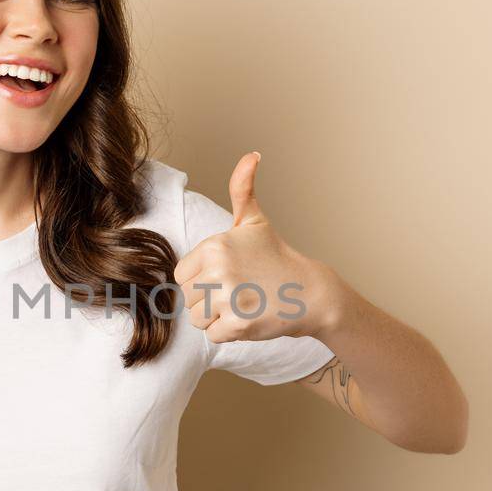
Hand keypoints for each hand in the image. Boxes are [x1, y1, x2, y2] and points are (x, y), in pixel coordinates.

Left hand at [173, 151, 346, 342]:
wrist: (310, 292)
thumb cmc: (276, 257)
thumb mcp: (254, 221)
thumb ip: (242, 188)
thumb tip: (251, 155)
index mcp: (214, 245)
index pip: (181, 276)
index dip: (201, 279)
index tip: (227, 275)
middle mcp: (219, 269)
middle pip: (189, 299)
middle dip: (209, 300)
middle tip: (239, 291)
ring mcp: (229, 298)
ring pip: (199, 319)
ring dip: (218, 317)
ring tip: (244, 303)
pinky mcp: (239, 324)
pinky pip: (214, 335)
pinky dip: (230, 333)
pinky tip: (250, 317)